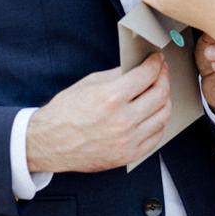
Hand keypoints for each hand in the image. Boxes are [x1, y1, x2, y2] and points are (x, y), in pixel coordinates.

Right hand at [25, 53, 170, 173]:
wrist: (49, 143)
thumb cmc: (65, 113)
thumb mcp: (88, 84)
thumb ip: (117, 75)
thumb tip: (138, 67)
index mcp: (110, 97)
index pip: (147, 75)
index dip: (156, 63)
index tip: (157, 59)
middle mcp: (122, 120)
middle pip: (160, 94)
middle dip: (164, 78)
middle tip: (160, 72)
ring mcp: (127, 140)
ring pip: (163, 115)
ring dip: (165, 99)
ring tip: (158, 92)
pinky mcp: (128, 155)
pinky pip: (156, 136)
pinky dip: (158, 122)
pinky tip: (152, 114)